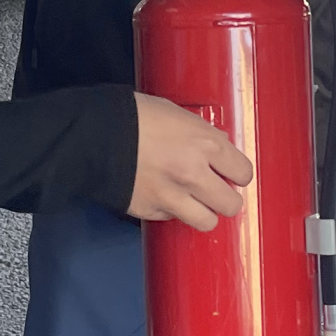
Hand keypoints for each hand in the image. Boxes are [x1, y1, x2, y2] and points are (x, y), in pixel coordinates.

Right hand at [128, 93, 252, 228]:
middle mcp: (193, 173)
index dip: (237, 174)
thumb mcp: (176, 113)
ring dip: (203, 212)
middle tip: (214, 190)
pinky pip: (173, 219)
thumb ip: (201, 133)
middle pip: (231, 205)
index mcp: (204, 143)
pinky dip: (172, 211)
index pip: (244, 173)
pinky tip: (162, 195)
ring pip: (207, 222)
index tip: (231, 174)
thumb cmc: (132, 116)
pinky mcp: (151, 211)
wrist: (92, 135)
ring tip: (193, 200)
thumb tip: (218, 145)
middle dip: (225, 198)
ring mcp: (172, 196)